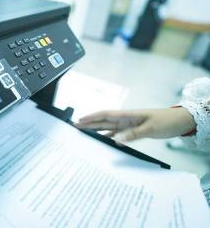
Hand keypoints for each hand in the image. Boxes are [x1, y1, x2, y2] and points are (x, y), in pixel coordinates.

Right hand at [75, 108, 195, 142]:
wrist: (180, 121)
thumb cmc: (166, 121)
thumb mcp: (150, 128)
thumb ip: (133, 134)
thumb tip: (116, 140)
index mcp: (128, 115)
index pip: (106, 115)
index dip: (92, 117)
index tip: (80, 120)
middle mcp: (126, 119)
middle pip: (103, 121)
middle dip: (89, 123)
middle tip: (75, 126)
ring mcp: (129, 124)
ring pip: (108, 127)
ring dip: (97, 129)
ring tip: (84, 132)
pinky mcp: (134, 130)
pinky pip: (118, 133)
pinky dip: (109, 136)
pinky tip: (104, 139)